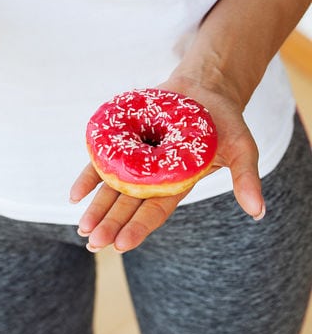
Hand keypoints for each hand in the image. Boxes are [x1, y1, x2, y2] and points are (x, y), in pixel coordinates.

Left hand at [69, 78, 265, 252]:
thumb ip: (246, 179)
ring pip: (111, 189)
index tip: (122, 245)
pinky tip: (74, 195)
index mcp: (176, 185)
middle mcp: (151, 179)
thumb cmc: (224, 123)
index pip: (154, 212)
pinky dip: (87, 178)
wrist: (203, 89)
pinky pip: (100, 162)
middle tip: (94, 243)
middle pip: (127, 206)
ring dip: (96, 208)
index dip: (138, 228)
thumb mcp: (241, 149)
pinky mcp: (121, 143)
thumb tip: (258, 212)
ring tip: (82, 229)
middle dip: (111, 225)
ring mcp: (134, 162)